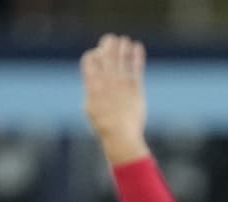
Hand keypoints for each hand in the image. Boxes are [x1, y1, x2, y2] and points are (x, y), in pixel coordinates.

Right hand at [81, 34, 147, 165]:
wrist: (120, 136)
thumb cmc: (103, 126)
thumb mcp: (90, 108)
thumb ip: (91, 92)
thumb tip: (92, 82)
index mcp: (92, 85)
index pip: (90, 58)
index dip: (94, 54)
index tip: (99, 56)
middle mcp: (106, 81)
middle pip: (106, 53)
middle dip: (108, 43)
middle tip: (112, 40)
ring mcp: (121, 82)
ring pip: (121, 56)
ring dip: (123, 46)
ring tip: (125, 41)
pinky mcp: (135, 87)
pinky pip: (136, 66)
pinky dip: (137, 55)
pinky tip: (137, 47)